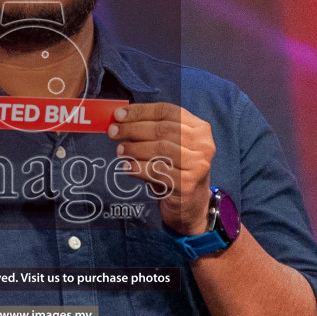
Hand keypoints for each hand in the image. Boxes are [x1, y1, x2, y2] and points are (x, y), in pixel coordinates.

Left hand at [107, 102, 214, 235]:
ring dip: (135, 148)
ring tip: (120, 150)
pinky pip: (157, 171)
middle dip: (133, 128)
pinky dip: (138, 167)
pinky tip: (127, 167)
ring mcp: (198, 165)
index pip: (167, 111)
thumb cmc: (176, 170)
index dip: (141, 111)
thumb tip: (121, 121)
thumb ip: (152, 132)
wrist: (191, 204)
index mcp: (199, 128)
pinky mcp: (187, 184)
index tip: (118, 114)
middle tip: (113, 131)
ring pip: (160, 149)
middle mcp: (203, 144)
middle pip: (163, 129)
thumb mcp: (171, 146)